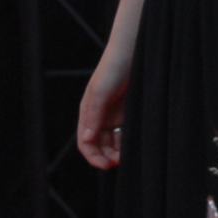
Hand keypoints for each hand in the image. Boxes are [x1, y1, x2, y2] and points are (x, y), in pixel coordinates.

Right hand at [77, 55, 130, 169]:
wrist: (133, 52)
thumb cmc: (113, 69)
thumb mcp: (101, 92)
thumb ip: (93, 115)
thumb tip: (87, 138)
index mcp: (88, 112)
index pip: (85, 141)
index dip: (92, 156)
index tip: (104, 165)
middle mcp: (99, 116)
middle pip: (98, 145)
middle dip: (105, 156)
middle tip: (118, 162)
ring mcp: (114, 115)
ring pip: (112, 142)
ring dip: (116, 152)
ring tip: (125, 156)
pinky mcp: (128, 113)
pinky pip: (124, 134)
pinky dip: (126, 142)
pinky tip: (132, 146)